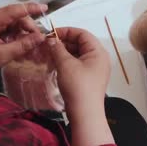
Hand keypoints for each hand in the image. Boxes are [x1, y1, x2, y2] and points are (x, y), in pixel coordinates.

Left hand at [0, 3, 47, 77]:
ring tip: (31, 46)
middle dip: (29, 27)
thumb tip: (40, 38)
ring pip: (15, 22)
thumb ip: (21, 46)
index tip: (45, 9)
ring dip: (24, 33)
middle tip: (38, 40)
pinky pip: (11, 28)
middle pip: (16, 16)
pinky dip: (18, 36)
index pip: (13, 10)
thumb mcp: (1, 56)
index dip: (30, 8)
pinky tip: (22, 45)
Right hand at [45, 27, 113, 145]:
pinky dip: (67, 63)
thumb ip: (57, 49)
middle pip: (80, 43)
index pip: (82, 34)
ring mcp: (95, 70)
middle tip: (47, 45)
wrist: (85, 114)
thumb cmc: (77, 86)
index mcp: (98, 52)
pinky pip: (78, 65)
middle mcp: (99, 58)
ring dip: (63, 53)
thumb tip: (51, 40)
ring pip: (78, 55)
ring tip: (49, 55)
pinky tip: (55, 65)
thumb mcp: (65, 64)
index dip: (66, 31)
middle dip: (63, 43)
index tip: (50, 34)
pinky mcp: (89, 79)